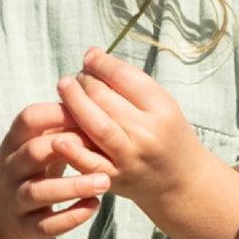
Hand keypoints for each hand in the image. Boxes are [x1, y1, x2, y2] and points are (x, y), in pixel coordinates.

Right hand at [0, 102, 109, 238]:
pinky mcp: (24, 229)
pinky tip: (94, 206)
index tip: (90, 113)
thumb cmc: (29, 171)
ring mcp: (15, 200)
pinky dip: (71, 216)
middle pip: (33, 152)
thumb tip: (96, 100)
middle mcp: (10, 170)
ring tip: (105, 182)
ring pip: (39, 191)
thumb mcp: (33, 146)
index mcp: (13, 143)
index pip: (28, 119)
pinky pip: (46, 225)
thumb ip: (57, 129)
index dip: (58, 113)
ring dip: (74, 186)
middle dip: (68, 149)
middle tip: (103, 150)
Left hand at [53, 47, 238, 238]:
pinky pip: (88, 163)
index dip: (101, 63)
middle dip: (85, 80)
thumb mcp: (163, 106)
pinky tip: (57, 137)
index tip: (90, 57)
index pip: (124, 77)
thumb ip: (130, 83)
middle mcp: (146, 133)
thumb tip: (92, 55)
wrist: (181, 183)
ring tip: (64, 86)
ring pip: (94, 124)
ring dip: (73, 101)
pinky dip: (71, 150)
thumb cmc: (169, 137)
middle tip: (78, 77)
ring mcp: (129, 157)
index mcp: (162, 110)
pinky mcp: (114, 178)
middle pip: (105, 97)